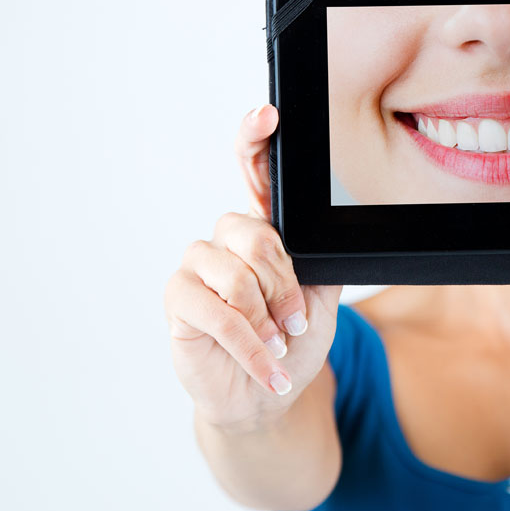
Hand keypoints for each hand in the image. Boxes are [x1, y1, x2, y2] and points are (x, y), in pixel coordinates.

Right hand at [163, 103, 342, 431]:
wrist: (267, 395)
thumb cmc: (290, 342)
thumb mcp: (322, 299)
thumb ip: (321, 259)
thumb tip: (330, 233)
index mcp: (262, 230)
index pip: (254, 173)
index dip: (255, 140)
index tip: (269, 115)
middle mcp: (226, 240)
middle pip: (257, 235)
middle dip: (284, 286)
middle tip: (292, 320)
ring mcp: (198, 268)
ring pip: (237, 274)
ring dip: (268, 318)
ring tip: (278, 342)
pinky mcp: (179, 301)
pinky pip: (219, 313)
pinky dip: (252, 345)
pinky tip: (268, 364)